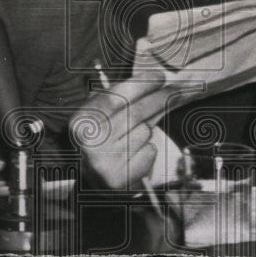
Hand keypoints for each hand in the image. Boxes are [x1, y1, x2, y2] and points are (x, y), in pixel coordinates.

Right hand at [71, 71, 165, 189]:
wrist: (92, 180)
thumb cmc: (100, 138)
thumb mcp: (99, 113)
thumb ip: (119, 95)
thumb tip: (153, 78)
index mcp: (82, 121)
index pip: (116, 97)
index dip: (141, 85)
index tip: (159, 76)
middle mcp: (91, 142)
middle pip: (136, 112)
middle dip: (159, 98)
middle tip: (174, 89)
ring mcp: (106, 162)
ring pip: (145, 132)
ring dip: (147, 128)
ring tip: (137, 132)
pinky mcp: (122, 178)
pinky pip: (149, 151)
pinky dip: (148, 148)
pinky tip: (136, 151)